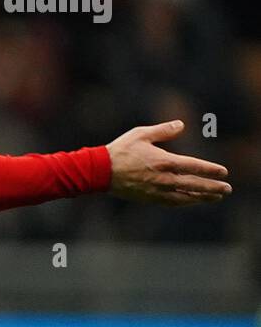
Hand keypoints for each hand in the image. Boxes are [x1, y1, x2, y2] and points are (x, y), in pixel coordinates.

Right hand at [106, 120, 230, 205]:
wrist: (100, 171)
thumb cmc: (120, 150)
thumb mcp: (141, 134)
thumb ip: (163, 130)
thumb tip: (181, 124)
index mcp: (163, 161)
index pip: (194, 166)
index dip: (210, 170)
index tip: (224, 172)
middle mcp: (163, 178)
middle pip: (194, 185)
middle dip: (212, 187)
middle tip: (226, 189)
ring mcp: (156, 190)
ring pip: (186, 197)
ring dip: (203, 197)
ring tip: (215, 197)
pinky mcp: (149, 198)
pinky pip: (172, 202)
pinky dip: (186, 202)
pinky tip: (193, 201)